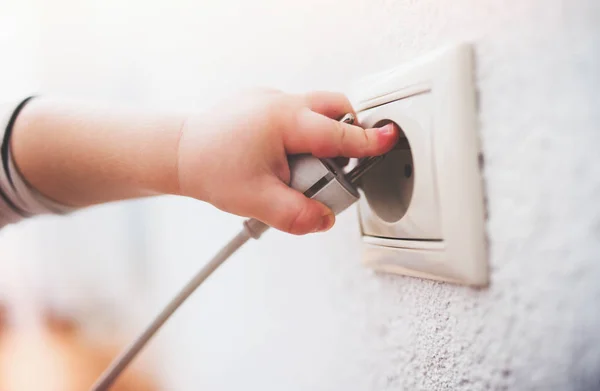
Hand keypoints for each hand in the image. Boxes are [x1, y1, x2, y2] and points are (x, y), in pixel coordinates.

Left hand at [177, 89, 397, 234]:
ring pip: (314, 111)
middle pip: (333, 109)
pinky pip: (295, 115)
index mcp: (284, 121)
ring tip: (296, 170)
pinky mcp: (261, 104)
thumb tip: (325, 219)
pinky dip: (299, 137)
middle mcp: (280, 103)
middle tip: (339, 165)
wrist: (177, 152)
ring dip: (319, 138)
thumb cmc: (210, 168)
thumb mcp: (256, 201)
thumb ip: (297, 215)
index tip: (390, 138)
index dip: (368, 140)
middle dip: (346, 133)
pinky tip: (279, 160)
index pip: (338, 133)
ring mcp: (269, 100)